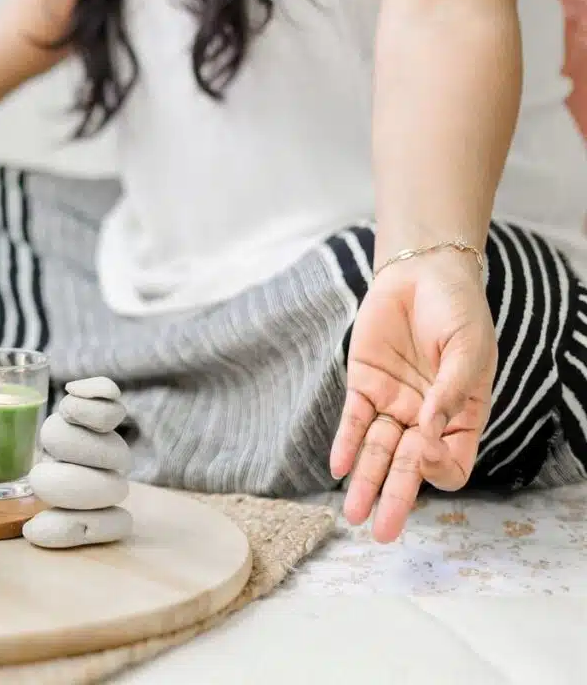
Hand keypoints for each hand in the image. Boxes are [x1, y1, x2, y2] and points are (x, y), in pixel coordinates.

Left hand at [328, 250, 496, 542]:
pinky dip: (345, 443)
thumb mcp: (468, 350)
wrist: (423, 275)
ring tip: (353, 514)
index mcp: (461, 416)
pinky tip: (338, 468)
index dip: (438, 466)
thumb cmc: (458, 312)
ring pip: (376, 452)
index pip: (451, 463)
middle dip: (395, 498)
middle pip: (408, 468)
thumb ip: (449, 392)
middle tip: (381, 532)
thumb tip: (429, 431)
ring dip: (364, 482)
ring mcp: (393, 404)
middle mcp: (425, 419)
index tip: (426, 448)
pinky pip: (353, 422)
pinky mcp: (364, 385)